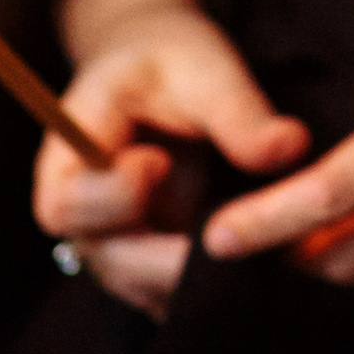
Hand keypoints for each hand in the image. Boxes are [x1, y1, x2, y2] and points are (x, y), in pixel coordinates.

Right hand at [41, 0, 309, 317]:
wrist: (167, 72)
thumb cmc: (172, 59)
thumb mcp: (203, 67)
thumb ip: (237, 110)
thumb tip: (289, 148)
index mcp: (70, 160)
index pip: (65, 205)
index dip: (108, 195)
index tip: (156, 161)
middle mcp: (88, 216)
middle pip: (110, 262)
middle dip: (168, 261)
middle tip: (231, 243)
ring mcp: (122, 245)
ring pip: (148, 289)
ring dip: (201, 284)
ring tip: (260, 264)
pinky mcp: (159, 262)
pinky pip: (179, 294)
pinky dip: (218, 289)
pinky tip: (267, 274)